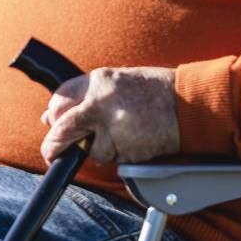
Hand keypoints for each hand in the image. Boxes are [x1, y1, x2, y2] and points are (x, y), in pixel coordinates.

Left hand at [40, 67, 179, 165]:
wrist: (190, 104)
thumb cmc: (153, 91)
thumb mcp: (115, 81)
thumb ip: (83, 96)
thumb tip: (50, 117)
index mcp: (98, 81)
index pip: (59, 100)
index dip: (54, 115)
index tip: (53, 124)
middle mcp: (102, 103)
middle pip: (63, 129)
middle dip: (54, 146)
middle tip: (53, 154)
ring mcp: (114, 128)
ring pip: (92, 150)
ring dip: (102, 149)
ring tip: (125, 132)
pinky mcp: (128, 149)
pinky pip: (114, 159)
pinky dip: (121, 154)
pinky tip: (136, 139)